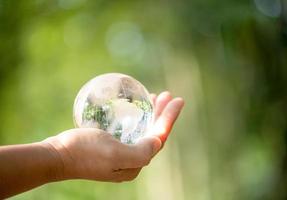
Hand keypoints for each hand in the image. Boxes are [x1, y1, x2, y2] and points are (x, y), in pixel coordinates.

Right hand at [43, 91, 183, 181]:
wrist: (57, 156)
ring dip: (151, 114)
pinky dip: (137, 118)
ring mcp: (120, 154)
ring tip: (154, 97)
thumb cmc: (83, 152)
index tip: (177, 100)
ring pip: (143, 131)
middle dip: (162, 114)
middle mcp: (131, 161)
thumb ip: (140, 152)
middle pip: (153, 133)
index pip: (159, 137)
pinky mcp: (110, 146)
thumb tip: (158, 142)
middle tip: (166, 94)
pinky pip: (131, 130)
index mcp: (135, 163)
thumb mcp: (114, 154)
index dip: (170, 118)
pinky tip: (136, 108)